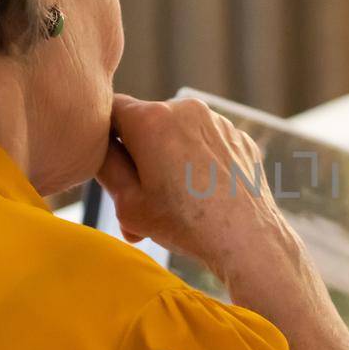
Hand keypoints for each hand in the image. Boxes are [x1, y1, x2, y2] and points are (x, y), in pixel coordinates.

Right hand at [99, 93, 348, 349]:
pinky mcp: (240, 138)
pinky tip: (203, 199)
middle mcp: (186, 109)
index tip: (114, 172)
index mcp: (152, 118)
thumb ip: (105, 165)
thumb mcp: (126, 203)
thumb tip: (99, 145)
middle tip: (141, 205)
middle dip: (140, 158)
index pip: (112, 111)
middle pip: (147, 125)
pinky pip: (208, 144)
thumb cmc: (184, 224)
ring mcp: (218, 122)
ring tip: (174, 207)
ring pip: (179, 135)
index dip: (107, 141)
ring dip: (170, 162)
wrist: (249, 241)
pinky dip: (199, 165)